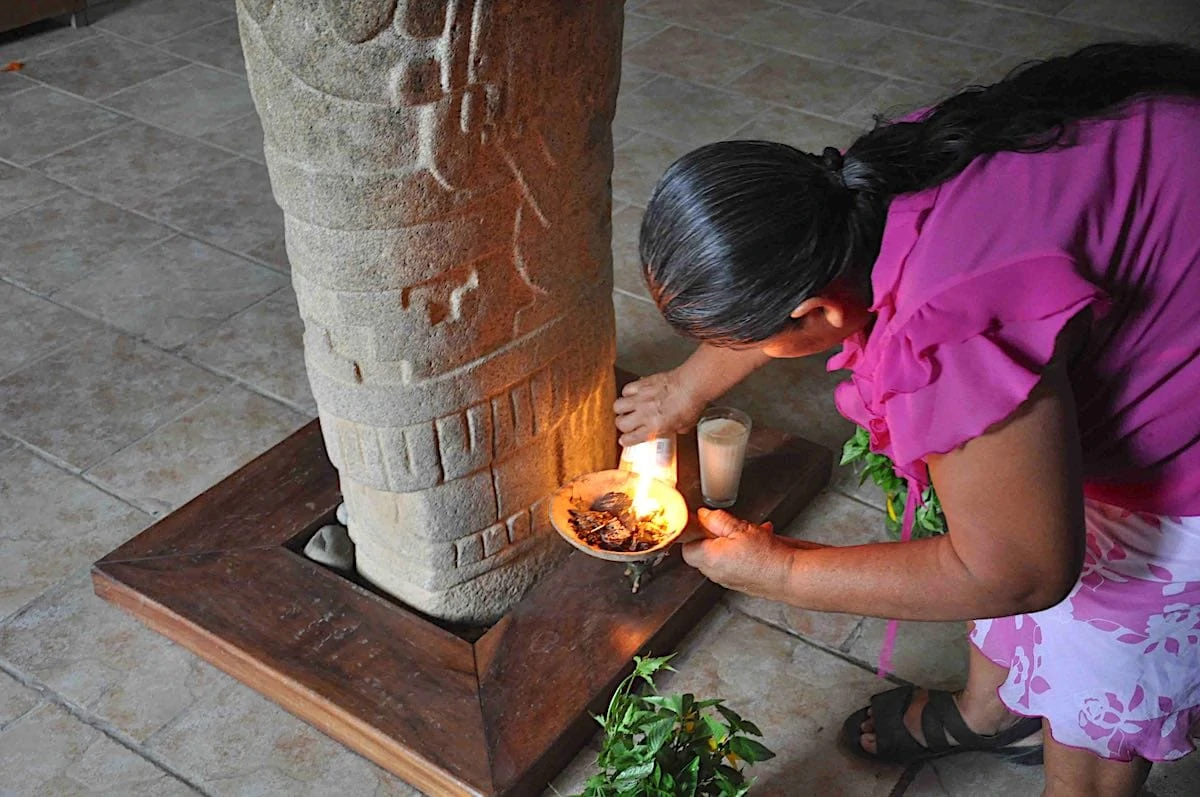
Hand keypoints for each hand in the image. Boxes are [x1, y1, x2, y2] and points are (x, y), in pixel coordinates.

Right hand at [613, 369, 704, 446]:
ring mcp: (641, 398)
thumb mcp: (685, 426)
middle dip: (622, 425)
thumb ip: (673, 429)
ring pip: (618, 406)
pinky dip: (628, 393)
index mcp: (654, 427)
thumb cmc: (692, 404)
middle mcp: (645, 413)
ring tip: (627, 409)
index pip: (630, 438)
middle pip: (620, 423)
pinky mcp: (642, 384)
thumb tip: (672, 429)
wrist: (693, 385)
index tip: (626, 439)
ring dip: (622, 409)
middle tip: (627, 423)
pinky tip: (633, 394)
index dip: (626, 440)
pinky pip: (626, 390)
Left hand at [681, 509, 805, 600]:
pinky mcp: (743, 581)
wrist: (791, 577)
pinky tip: (761, 540)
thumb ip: (718, 520)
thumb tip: (703, 515)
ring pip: (721, 555)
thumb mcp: (741, 528)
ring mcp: (729, 579)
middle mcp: (716, 572)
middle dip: (715, 536)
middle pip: (703, 551)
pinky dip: (744, 551)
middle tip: (730, 526)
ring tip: (750, 533)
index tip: (703, 522)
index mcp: (709, 559)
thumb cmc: (767, 557)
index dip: (694, 532)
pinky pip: (736, 562)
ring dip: (731, 542)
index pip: (687, 547)